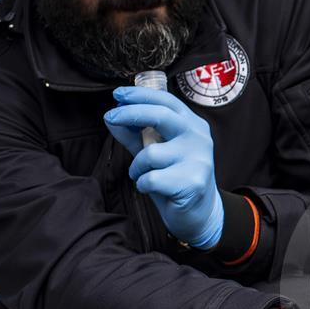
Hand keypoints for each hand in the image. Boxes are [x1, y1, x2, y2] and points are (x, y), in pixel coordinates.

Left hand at [103, 86, 223, 248]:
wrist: (199, 214)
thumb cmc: (175, 179)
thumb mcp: (154, 152)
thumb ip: (135, 135)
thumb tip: (111, 118)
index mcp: (193, 125)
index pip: (166, 101)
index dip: (139, 95)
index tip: (118, 95)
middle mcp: (198, 138)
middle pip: (160, 115)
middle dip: (130, 114)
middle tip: (111, 118)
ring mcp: (198, 160)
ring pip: (150, 153)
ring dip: (137, 166)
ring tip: (143, 174)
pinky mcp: (192, 182)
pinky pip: (151, 178)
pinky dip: (143, 184)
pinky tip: (153, 189)